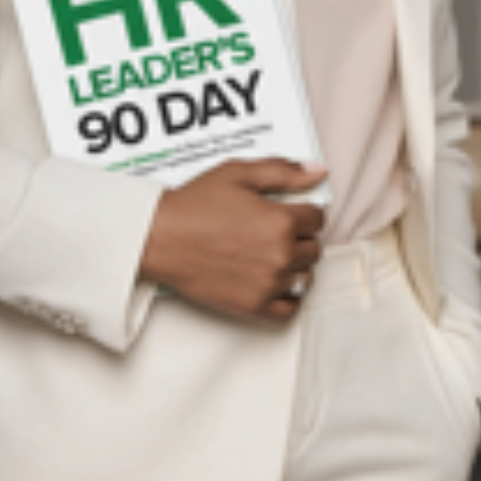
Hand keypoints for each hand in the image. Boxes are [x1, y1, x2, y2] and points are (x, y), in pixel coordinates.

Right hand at [138, 158, 327, 321]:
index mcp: (281, 221)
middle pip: (314, 249)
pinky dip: (288, 296)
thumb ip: (283, 172)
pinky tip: (274, 282)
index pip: (318, 219)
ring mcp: (268, 284)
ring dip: (296, 265)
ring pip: (305, 277)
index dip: (306, 212)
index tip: (293, 212)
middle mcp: (280, 255)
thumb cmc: (196, 205)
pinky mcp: (253, 306)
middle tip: (277, 231)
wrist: (162, 238)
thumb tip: (318, 172)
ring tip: (274, 254)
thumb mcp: (239, 174)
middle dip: (301, 237)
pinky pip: (289, 309)